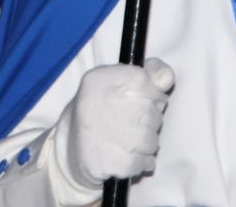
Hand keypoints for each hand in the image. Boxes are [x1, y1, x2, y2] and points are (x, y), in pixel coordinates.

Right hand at [54, 59, 175, 189]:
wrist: (69, 149)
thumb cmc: (101, 108)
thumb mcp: (116, 80)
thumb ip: (148, 72)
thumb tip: (167, 78)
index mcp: (100, 80)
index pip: (146, 80)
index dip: (152, 91)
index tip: (142, 97)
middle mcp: (101, 105)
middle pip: (153, 112)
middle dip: (150, 119)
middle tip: (131, 121)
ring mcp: (108, 135)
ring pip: (152, 139)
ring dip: (147, 142)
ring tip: (128, 139)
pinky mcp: (112, 163)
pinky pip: (146, 162)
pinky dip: (143, 161)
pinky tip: (129, 156)